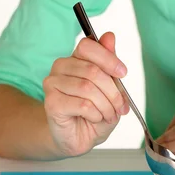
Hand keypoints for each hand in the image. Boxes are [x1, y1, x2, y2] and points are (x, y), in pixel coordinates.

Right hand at [42, 32, 129, 156]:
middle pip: (93, 70)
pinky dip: (96, 114)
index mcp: (76, 59)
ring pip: (88, 88)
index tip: (123, 73)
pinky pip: (83, 104)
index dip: (109, 58)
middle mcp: (61, 67)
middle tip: (120, 107)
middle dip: (113, 92)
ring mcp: (52, 84)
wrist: (81, 138)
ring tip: (109, 115)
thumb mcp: (110, 88)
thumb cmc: (96, 112)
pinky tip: (94, 118)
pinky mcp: (51, 103)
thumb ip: (109, 64)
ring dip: (106, 105)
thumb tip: (109, 36)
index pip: (88, 46)